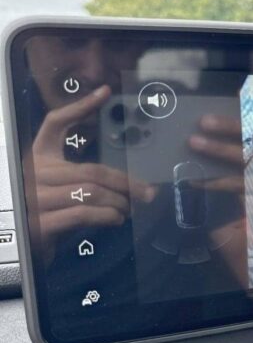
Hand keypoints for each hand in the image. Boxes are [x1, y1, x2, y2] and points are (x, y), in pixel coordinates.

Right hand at [31, 85, 154, 259]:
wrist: (15, 249)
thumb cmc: (46, 214)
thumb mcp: (60, 189)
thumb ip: (82, 178)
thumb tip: (126, 180)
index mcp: (37, 158)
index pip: (55, 123)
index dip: (80, 106)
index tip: (105, 92)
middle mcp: (33, 174)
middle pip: (92, 170)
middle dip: (126, 182)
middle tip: (147, 192)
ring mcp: (34, 198)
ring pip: (91, 192)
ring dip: (119, 202)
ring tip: (130, 209)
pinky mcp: (39, 223)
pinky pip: (83, 213)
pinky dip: (107, 216)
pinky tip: (116, 219)